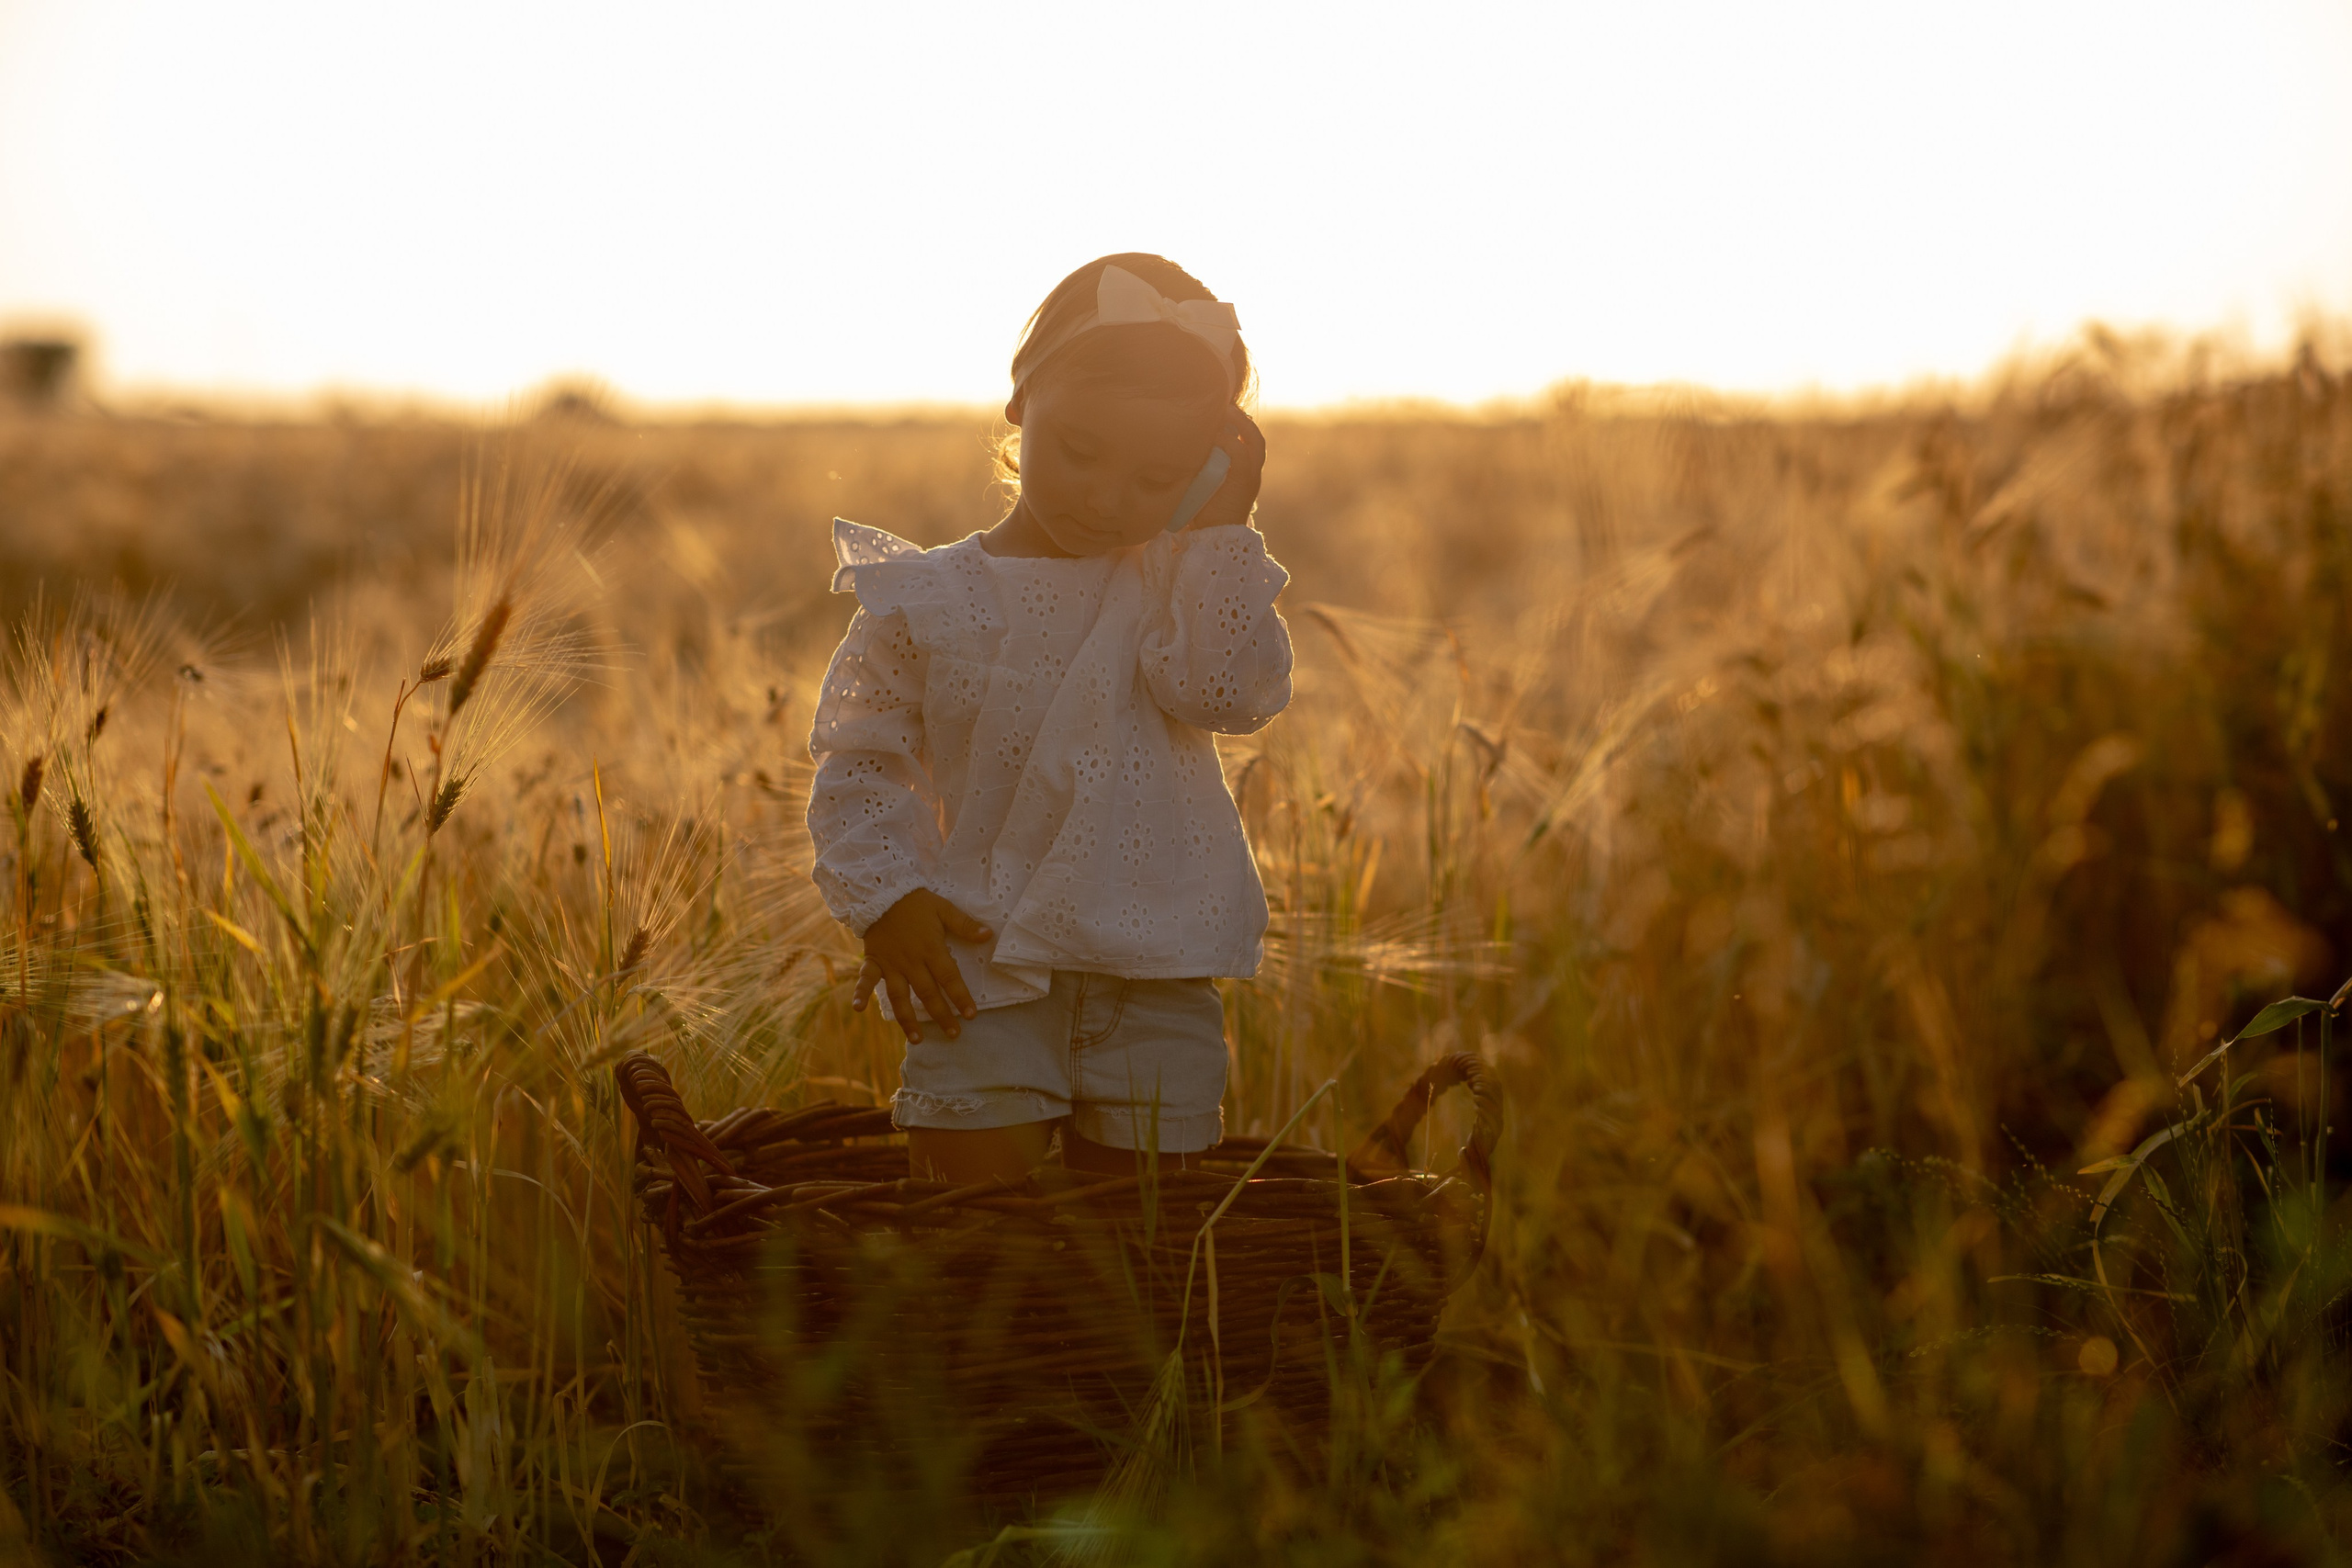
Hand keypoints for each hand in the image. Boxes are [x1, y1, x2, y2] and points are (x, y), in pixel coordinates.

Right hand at [853, 888, 992, 1041]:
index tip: (971, 1015)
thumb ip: (965, 924)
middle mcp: (911, 962)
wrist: (882, 891)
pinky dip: (860, 993)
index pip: (949, 978)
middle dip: (941, 1015)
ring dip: (907, 1019)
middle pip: (928, 994)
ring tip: (917, 1039)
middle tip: (954, 1034)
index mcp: (931, 950)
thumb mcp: (944, 908)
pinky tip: (857, 1010)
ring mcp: (891, 964)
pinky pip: (865, 979)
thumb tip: (988, 935)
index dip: (960, 997)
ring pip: (899, 996)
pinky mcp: (873, 961)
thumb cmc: (916, 902)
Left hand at [1185, 409, 1265, 532]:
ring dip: (1239, 421)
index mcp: (1245, 473)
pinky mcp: (1245, 482)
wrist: (1214, 540)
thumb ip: (1199, 471)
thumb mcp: (1203, 487)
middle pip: (1255, 435)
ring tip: (1223, 410)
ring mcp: (1251, 476)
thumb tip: (1174, 453)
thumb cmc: (1203, 516)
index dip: (1239, 424)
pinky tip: (1214, 435)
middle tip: (1223, 404)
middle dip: (1241, 417)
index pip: (1248, 441)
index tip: (1221, 411)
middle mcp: (1253, 472)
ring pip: (1254, 439)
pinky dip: (1228, 441)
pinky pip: (1240, 452)